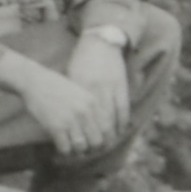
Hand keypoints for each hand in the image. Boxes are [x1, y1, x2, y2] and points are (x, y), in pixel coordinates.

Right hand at [0, 55, 110, 159]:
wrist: (34, 81)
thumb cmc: (56, 87)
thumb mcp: (79, 93)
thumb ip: (90, 109)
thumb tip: (99, 131)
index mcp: (92, 103)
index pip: (107, 129)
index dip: (105, 141)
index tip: (98, 146)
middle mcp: (84, 111)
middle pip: (97, 141)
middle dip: (91, 149)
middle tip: (84, 150)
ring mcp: (70, 119)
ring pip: (81, 147)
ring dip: (76, 151)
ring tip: (71, 149)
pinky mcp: (55, 126)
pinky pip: (65, 148)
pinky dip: (63, 151)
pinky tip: (60, 147)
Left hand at [64, 29, 132, 145]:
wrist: (99, 41)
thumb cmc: (81, 60)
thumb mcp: (71, 77)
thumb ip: (71, 96)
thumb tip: (67, 116)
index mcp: (79, 90)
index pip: (81, 118)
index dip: (81, 134)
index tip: (79, 146)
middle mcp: (94, 91)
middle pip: (97, 122)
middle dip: (96, 139)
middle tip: (94, 150)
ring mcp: (109, 89)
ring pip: (111, 118)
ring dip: (110, 134)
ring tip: (107, 145)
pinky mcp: (121, 86)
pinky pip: (123, 108)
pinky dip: (122, 121)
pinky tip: (120, 130)